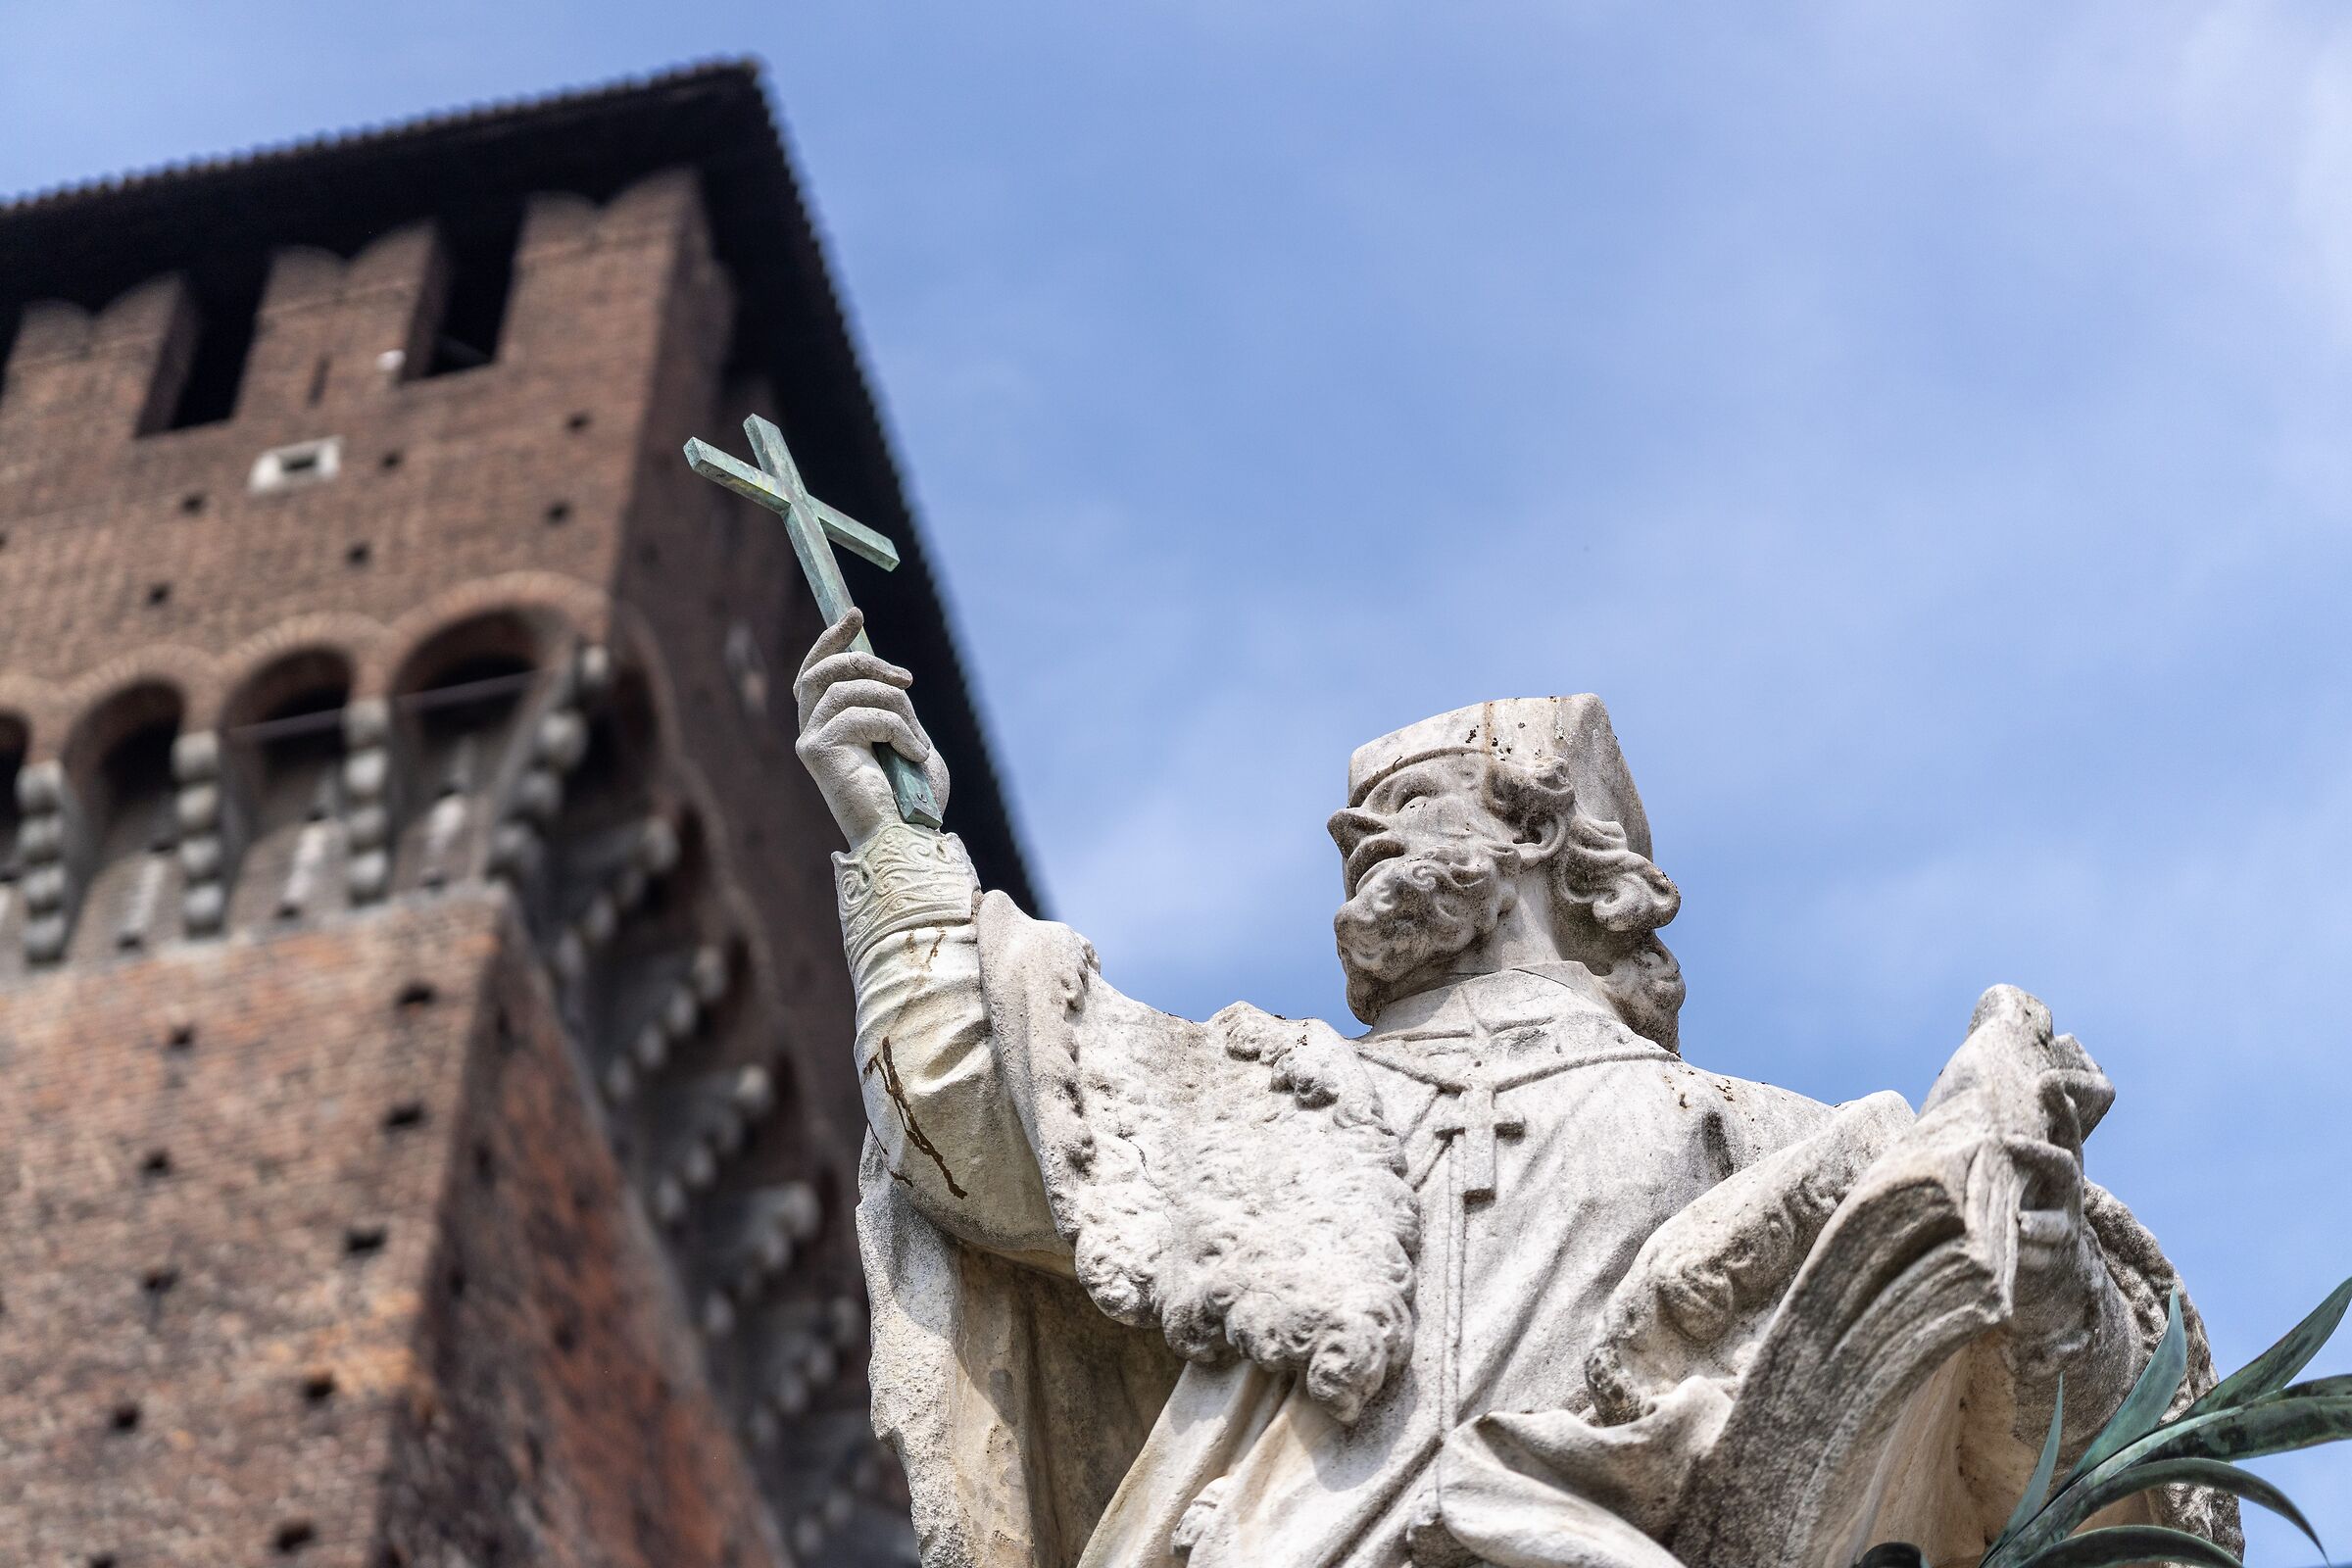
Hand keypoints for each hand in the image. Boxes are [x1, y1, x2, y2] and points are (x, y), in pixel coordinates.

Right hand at [793, 610, 950, 847]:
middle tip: (906, 678)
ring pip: (847, 690)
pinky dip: (895, 728)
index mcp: (830, 730)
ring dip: (892, 706)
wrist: (907, 838)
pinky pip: (857, 715)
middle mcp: (811, 733)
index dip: (831, 640)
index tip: (855, 613)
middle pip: (822, 671)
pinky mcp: (815, 751)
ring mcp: (809, 742)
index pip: (817, 673)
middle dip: (863, 660)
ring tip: (916, 740)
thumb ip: (893, 708)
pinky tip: (913, 754)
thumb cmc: (914, 801)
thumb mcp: (908, 739)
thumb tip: (890, 676)